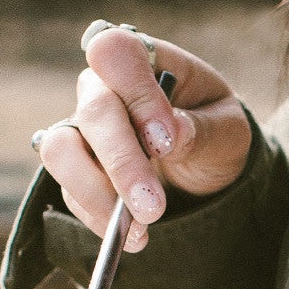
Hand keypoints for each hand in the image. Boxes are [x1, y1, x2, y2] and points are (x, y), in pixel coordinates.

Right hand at [37, 25, 252, 252]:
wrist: (205, 171)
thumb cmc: (216, 134)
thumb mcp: (228, 131)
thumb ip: (201, 129)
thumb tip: (170, 134)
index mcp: (145, 61)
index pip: (117, 52)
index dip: (135, 93)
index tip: (165, 139)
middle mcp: (103, 88)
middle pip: (93, 111)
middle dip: (123, 162)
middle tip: (155, 206)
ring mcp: (82, 129)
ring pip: (60, 150)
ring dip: (97, 193)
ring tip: (140, 227)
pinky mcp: (75, 169)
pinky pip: (69, 192)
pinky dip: (98, 218)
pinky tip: (135, 236)